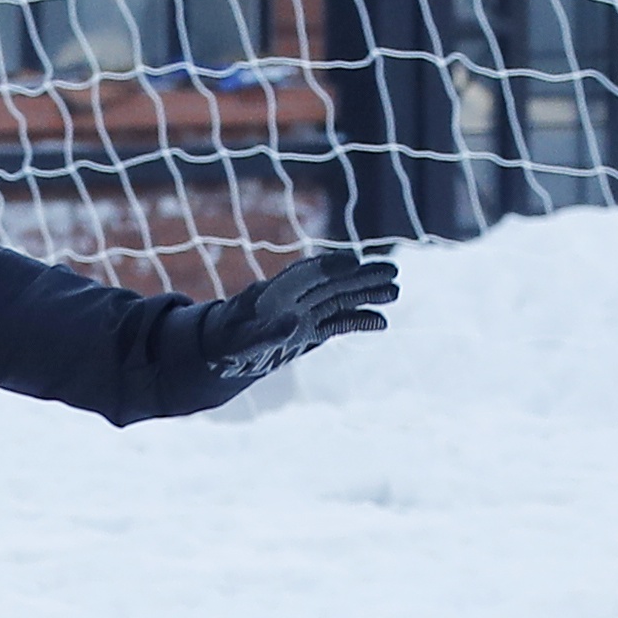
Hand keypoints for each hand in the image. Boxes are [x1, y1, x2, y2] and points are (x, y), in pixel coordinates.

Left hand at [179, 247, 398, 406]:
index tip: (354, 262)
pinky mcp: (312, 329)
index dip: (330, 267)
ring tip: (396, 290)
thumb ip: (265, 334)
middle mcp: (295, 297)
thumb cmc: (225, 343)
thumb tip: (292, 323)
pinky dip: (358, 321)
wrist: (221, 355)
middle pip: (333, 282)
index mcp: (275, 291)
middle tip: (393, 270)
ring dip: (367, 294)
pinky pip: (339, 322)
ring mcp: (306, 312)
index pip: (307, 273)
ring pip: (341, 298)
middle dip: (361, 276)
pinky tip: (382, 322)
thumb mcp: (240, 343)